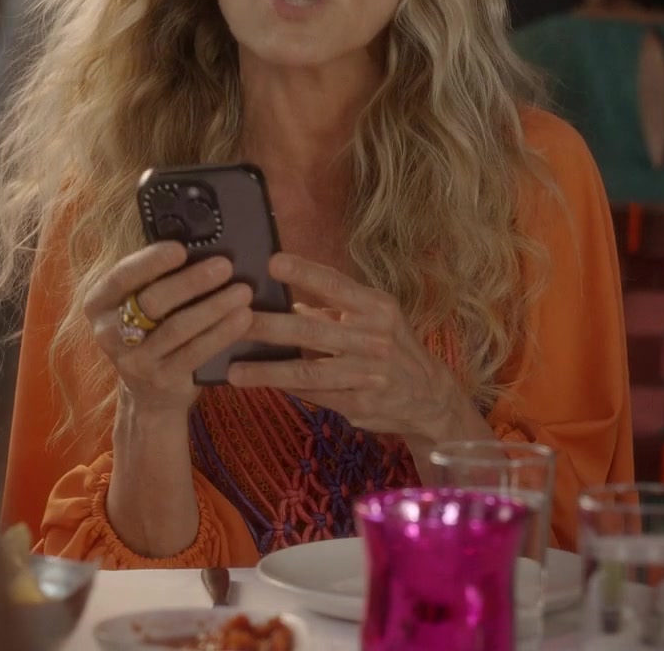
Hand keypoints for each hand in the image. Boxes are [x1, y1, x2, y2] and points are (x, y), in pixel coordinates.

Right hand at [82, 242, 255, 416]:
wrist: (150, 392)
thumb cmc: (151, 329)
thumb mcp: (140, 302)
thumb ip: (156, 276)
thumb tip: (198, 239)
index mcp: (99, 303)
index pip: (121, 277)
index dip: (150, 261)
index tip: (181, 249)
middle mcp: (109, 333)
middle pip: (152, 302)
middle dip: (191, 282)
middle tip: (225, 266)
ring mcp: (134, 361)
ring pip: (177, 328)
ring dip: (214, 307)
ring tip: (243, 291)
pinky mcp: (162, 380)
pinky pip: (195, 353)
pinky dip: (222, 333)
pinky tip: (244, 318)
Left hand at [226, 253, 474, 441]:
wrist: (429, 396)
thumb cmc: (392, 346)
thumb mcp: (374, 317)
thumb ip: (335, 308)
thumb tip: (289, 301)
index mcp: (376, 308)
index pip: (336, 285)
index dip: (304, 273)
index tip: (272, 262)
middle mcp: (374, 338)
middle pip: (312, 330)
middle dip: (270, 325)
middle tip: (234, 320)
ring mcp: (367, 374)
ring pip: (309, 371)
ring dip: (268, 370)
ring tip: (235, 370)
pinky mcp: (360, 403)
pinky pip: (316, 395)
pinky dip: (288, 389)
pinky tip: (260, 386)